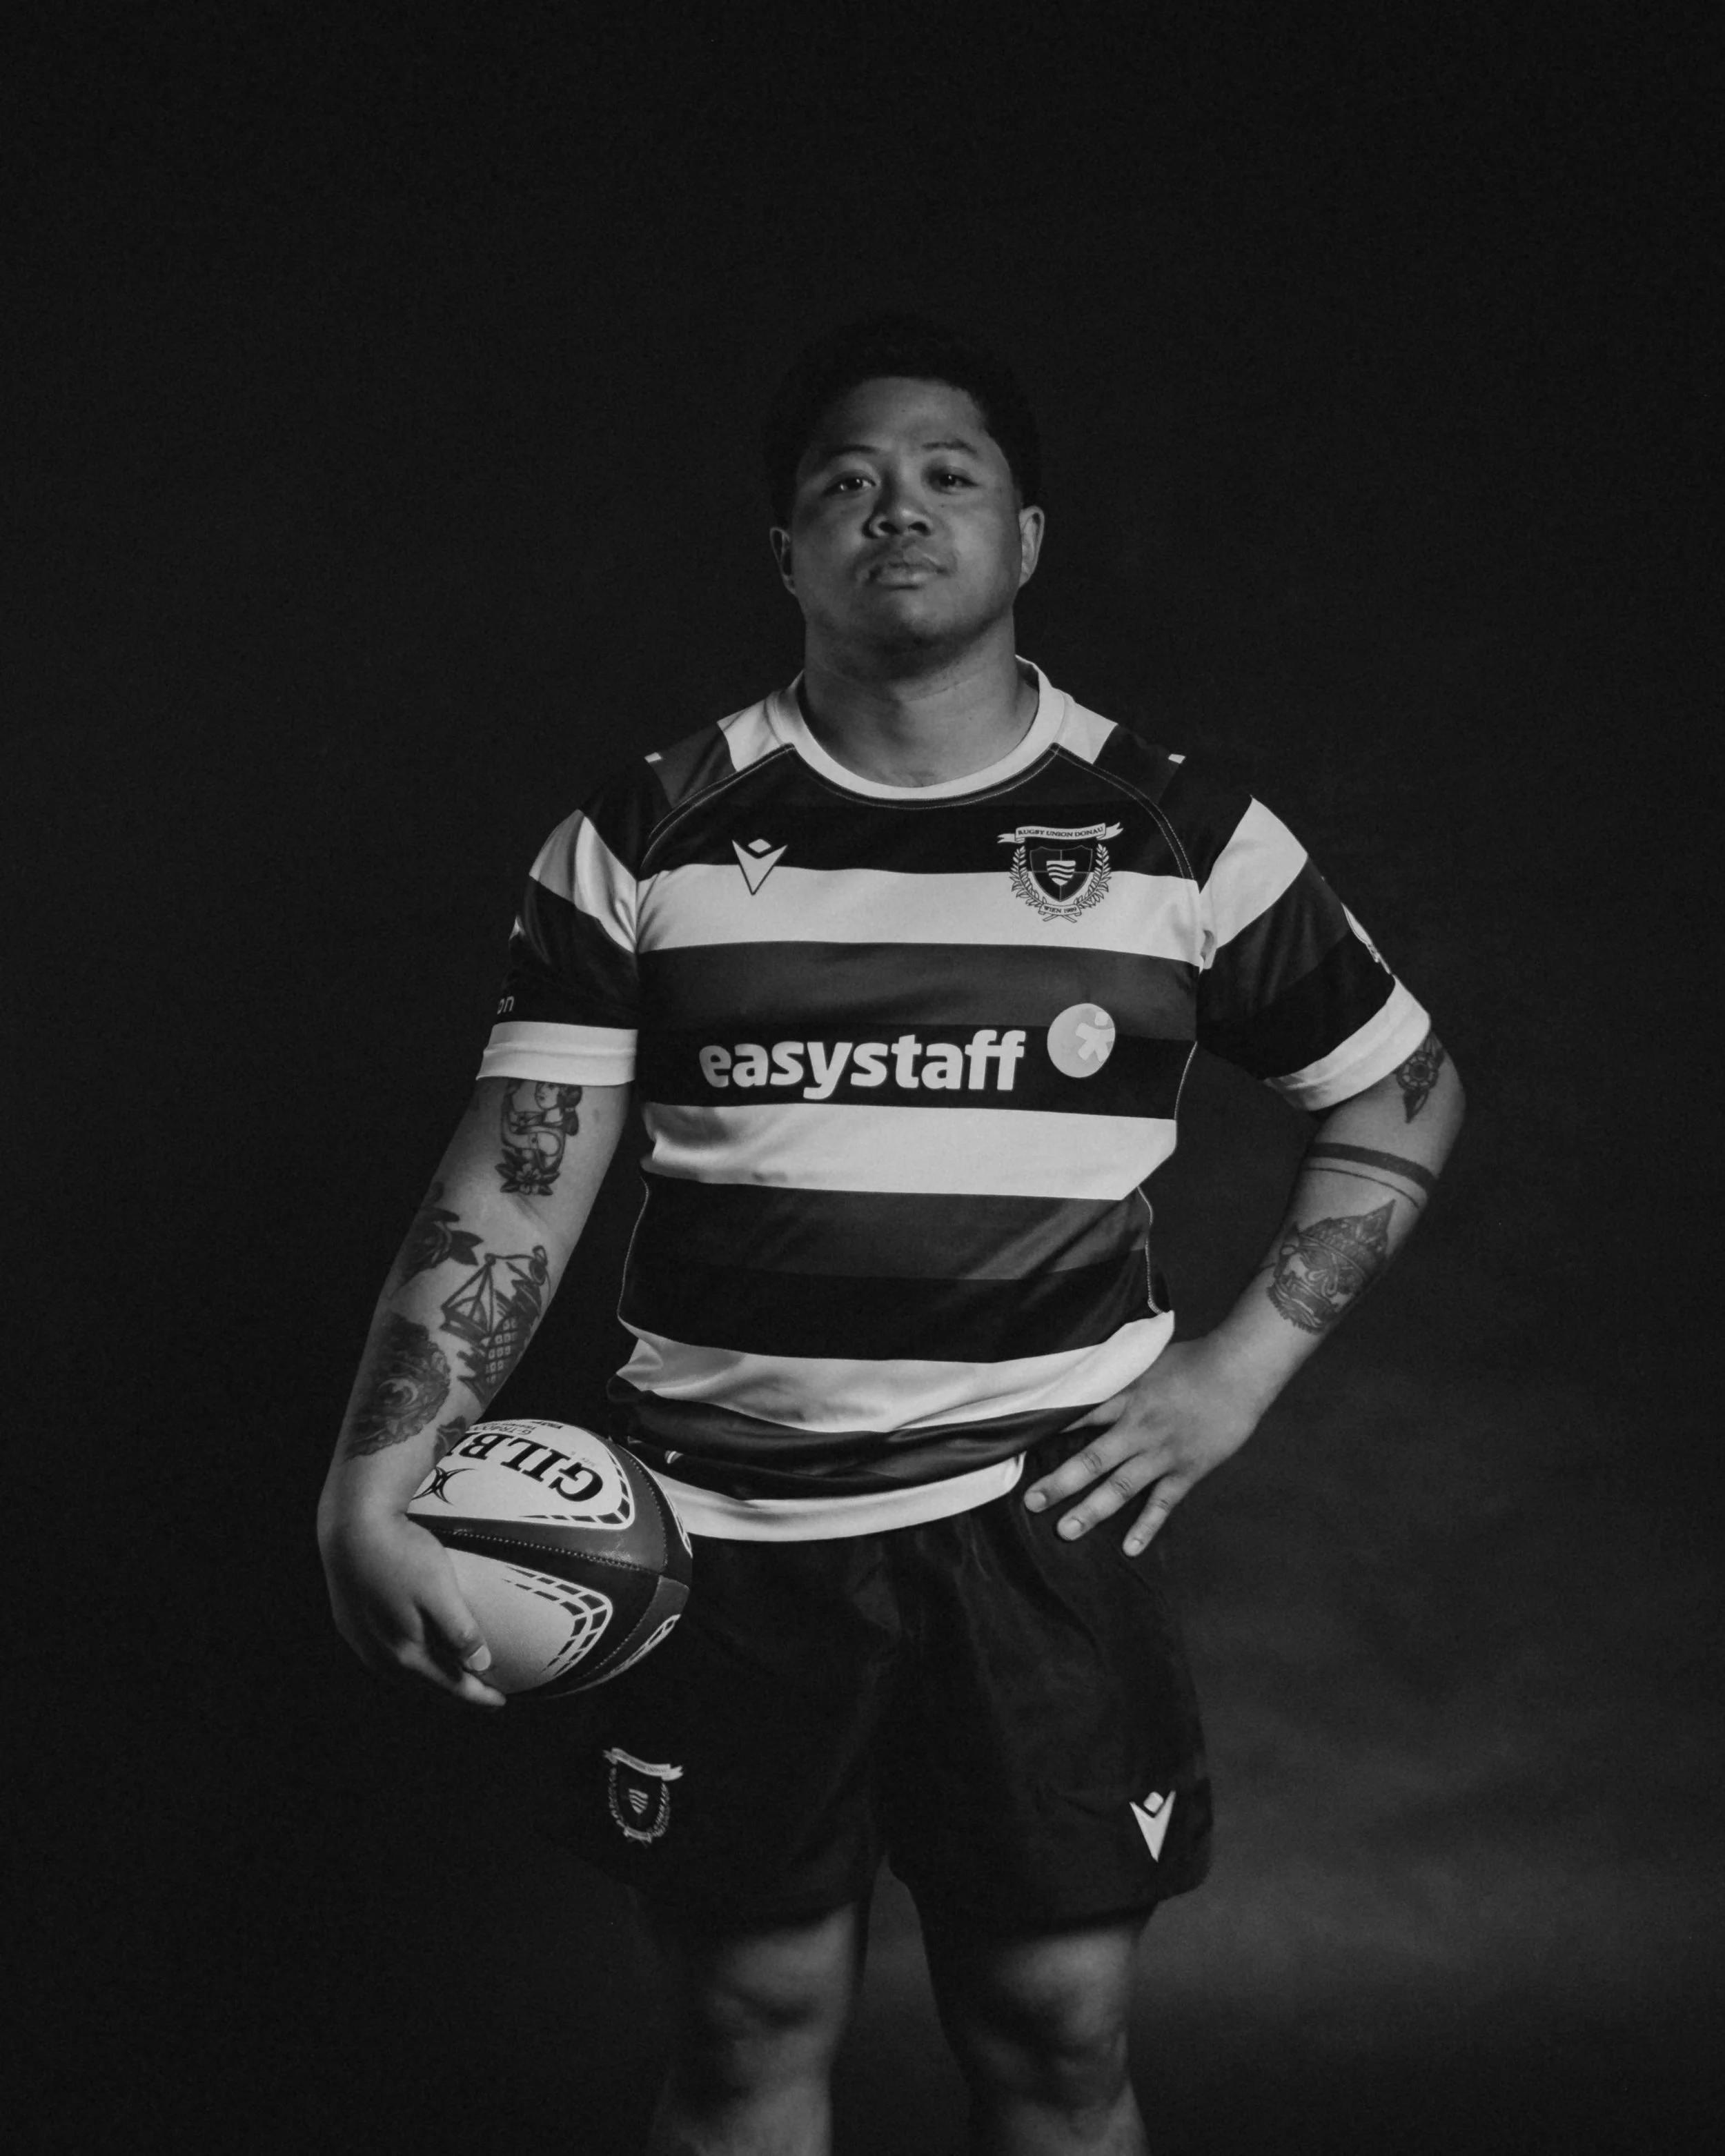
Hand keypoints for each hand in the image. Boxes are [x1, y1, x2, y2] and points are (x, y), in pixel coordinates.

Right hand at [318, 1507, 505, 1708]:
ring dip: (434, 1684)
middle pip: (428, 1690)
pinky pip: (389, 1661)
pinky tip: (420, 1656)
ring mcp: (363, 1644)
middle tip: (484, 1697)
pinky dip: (413, 1667)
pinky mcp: (352, 1627)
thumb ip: (460, 1630)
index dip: (479, 1698)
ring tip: (457, 1681)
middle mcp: (381, 1658)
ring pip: (406, 1678)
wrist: (350, 1529)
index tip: (502, 1702)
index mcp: (405, 1653)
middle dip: (458, 1697)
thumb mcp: (439, 1588)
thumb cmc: (399, 1553)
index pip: (451, 1687)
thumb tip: (480, 1666)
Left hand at [1024, 1336, 1267, 1550]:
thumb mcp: (1147, 1358)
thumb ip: (1119, 1373)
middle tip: (1032, 1503)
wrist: (1239, 1370)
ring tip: (1066, 1531)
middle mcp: (1139, 1429)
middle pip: (1092, 1460)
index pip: (1080, 1417)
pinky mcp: (1188, 1470)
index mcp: (1127, 1398)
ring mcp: (1163, 1453)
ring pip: (1121, 1487)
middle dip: (1060, 1483)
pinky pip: (1163, 1504)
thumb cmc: (1194, 1359)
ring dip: (1092, 1511)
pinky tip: (1129, 1549)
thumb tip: (1088, 1373)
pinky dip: (1147, 1527)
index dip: (1050, 1431)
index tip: (1022, 1446)